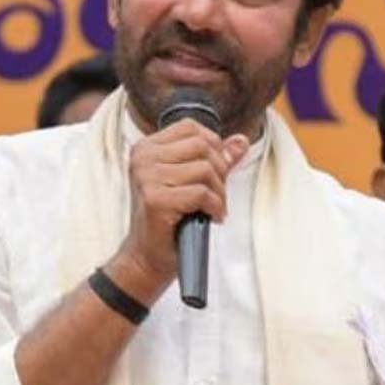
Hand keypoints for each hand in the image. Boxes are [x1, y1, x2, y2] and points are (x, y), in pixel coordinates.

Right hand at [106, 118, 249, 300]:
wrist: (147, 256)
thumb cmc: (168, 220)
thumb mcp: (190, 182)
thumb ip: (215, 159)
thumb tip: (241, 141)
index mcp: (146, 148)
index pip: (190, 127)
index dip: (213, 146)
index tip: (215, 170)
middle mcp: (143, 158)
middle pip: (202, 146)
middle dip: (219, 171)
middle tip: (217, 194)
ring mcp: (147, 178)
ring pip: (205, 170)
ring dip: (219, 193)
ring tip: (213, 208)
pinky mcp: (155, 199)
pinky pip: (202, 193)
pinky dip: (215, 207)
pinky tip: (211, 217)